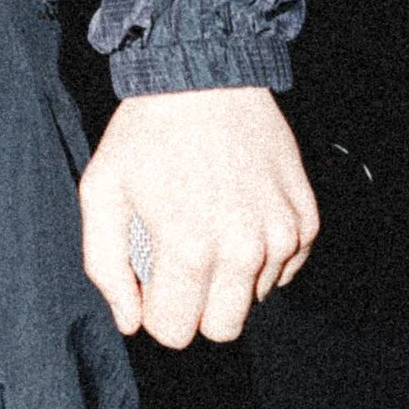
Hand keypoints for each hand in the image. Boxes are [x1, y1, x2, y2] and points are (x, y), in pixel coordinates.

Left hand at [80, 85, 319, 347]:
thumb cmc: (147, 133)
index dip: (155, 311)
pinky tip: (239, 214)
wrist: (205, 76)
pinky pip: (286, 269)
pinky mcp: (306, 219)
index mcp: (190, 249)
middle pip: (223, 329)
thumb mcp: (102, 192)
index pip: (175, 332)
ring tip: (209, 222)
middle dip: (196, 307)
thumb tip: (130, 321)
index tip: (151, 278)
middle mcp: (243, 249)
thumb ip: (106, 267)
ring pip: (255, 299)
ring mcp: (282, 234)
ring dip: (231, 276)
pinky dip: (263, 254)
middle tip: (181, 259)